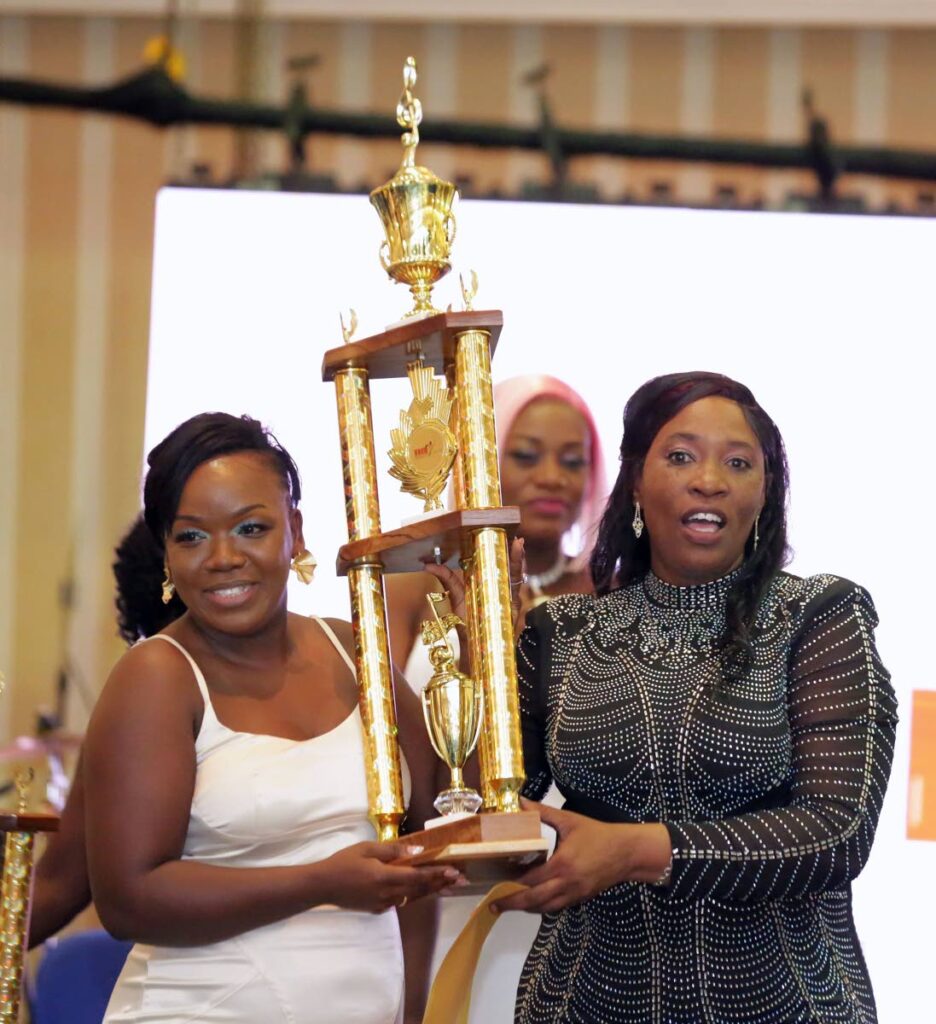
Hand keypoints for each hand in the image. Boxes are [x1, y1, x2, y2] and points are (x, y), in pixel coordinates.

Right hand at [318, 841, 459, 913]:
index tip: (455, 871)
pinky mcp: (377, 909)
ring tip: (449, 886)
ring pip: (413, 897)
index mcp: (385, 877)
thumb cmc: (344, 862)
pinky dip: (415, 895)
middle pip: (420, 889)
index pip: (418, 876)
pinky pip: (401, 901)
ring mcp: (383, 904)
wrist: (323, 886)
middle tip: (461, 879)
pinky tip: (423, 890)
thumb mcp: (367, 848)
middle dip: (441, 883)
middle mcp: (387, 894)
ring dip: (431, 891)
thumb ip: (393, 851)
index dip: (437, 874)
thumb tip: (417, 851)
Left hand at [424, 537, 525, 631]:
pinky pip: (518, 589)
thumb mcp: (455, 596)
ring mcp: (510, 598)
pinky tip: (520, 566)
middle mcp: (502, 589)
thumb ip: (447, 578)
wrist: (472, 646)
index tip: (504, 534)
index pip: (499, 562)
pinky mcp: (513, 608)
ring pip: (517, 575)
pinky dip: (519, 576)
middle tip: (515, 536)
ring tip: (518, 543)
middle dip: (514, 551)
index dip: (503, 549)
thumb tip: (428, 564)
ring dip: (518, 559)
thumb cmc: (465, 622)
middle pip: (510, 566)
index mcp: (490, 583)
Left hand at [490, 800, 670, 914]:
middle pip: (534, 900)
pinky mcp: (581, 898)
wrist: (627, 852)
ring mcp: (575, 894)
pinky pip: (558, 907)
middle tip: (494, 904)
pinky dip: (544, 907)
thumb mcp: (570, 820)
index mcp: (561, 864)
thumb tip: (521, 801)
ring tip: (509, 904)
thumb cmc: (597, 834)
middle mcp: (566, 883)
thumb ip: (543, 812)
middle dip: (512, 903)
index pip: (531, 879)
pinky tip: (534, 902)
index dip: (512, 882)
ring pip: (546, 908)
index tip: (496, 882)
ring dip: (527, 908)